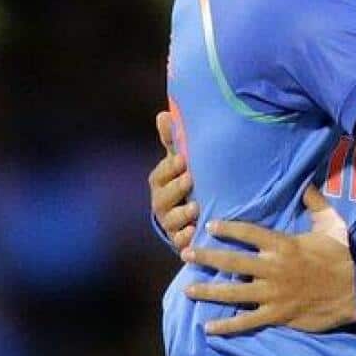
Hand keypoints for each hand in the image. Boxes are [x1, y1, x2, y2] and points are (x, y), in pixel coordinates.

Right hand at [150, 111, 198, 249]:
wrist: (191, 213)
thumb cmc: (185, 180)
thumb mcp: (180, 161)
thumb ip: (173, 141)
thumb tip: (162, 114)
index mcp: (160, 182)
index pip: (160, 174)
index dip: (170, 168)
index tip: (183, 160)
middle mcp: (161, 203)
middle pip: (163, 198)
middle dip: (176, 188)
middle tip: (190, 179)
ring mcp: (170, 223)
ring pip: (170, 220)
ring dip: (181, 214)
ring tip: (195, 207)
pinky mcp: (180, 240)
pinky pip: (179, 241)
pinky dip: (185, 237)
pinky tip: (194, 232)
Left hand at [182, 188, 355, 334]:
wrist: (355, 292)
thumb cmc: (341, 258)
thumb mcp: (333, 224)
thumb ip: (316, 203)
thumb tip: (305, 183)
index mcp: (284, 245)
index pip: (249, 233)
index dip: (227, 228)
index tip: (209, 225)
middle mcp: (273, 268)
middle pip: (232, 262)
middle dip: (206, 257)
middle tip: (185, 253)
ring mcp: (273, 294)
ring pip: (234, 293)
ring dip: (208, 291)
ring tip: (187, 288)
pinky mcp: (277, 314)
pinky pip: (247, 321)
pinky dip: (227, 326)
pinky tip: (209, 327)